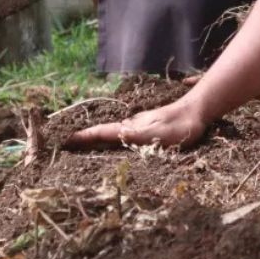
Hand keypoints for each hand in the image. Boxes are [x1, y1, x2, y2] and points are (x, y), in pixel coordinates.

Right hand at [61, 100, 209, 150]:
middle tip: (64, 145)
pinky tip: (110, 142)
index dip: (81, 137)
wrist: (196, 112)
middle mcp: (129, 126)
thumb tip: (110, 135)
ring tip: (79, 145)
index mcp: (128, 128)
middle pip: (101, 133)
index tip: (63, 140)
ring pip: (111, 133)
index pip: (99, 133)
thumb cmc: (177, 126)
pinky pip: (122, 134)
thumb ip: (133, 135)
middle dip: (82, 139)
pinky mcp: (147, 128)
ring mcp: (138, 126)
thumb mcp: (153, 134)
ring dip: (94, 139)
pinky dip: (110, 138)